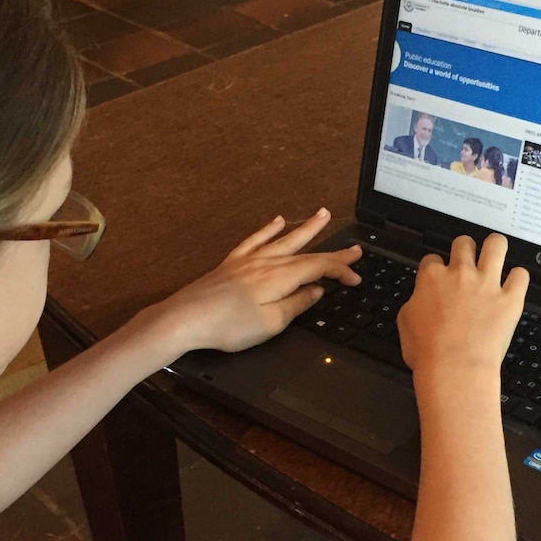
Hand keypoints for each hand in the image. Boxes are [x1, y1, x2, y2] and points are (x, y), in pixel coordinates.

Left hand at [139, 208, 361, 355]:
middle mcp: (266, 262)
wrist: (184, 319)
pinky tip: (276, 221)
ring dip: (306, 228)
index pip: (319, 268)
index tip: (356, 278)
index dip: (340, 270)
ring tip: (322, 214)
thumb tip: (315, 291)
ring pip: (284, 239)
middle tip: (354, 246)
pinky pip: (256, 239)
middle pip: (306, 251)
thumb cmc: (227, 326)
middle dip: (332, 249)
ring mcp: (248, 260)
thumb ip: (296, 304)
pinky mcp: (232, 264)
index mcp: (279, 277)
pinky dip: (268, 229)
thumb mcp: (270, 323)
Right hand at [397, 233, 528, 374]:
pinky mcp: (510, 298)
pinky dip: (518, 278)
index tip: (439, 275)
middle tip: (467, 260)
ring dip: (494, 247)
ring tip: (494, 253)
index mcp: (431, 278)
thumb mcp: (405, 323)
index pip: (432, 259)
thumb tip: (420, 301)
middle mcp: (460, 274)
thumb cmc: (428, 352)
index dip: (436, 266)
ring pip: (496, 245)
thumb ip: (415, 303)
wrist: (454, 368)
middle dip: (464, 249)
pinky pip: (521, 275)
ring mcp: (487, 283)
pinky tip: (514, 284)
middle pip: (463, 243)